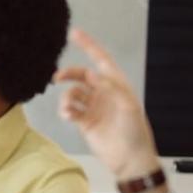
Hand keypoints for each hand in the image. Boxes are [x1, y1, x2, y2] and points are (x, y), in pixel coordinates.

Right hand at [54, 28, 163, 183]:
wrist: (130, 159)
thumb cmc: (135, 132)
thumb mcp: (128, 107)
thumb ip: (111, 88)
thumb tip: (92, 74)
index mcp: (116, 85)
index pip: (101, 60)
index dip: (89, 46)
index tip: (75, 33)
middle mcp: (103, 93)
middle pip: (81, 75)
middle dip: (69, 74)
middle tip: (57, 77)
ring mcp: (93, 107)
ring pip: (73, 93)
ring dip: (66, 98)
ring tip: (68, 109)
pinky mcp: (84, 121)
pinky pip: (70, 109)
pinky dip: (66, 110)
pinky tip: (68, 116)